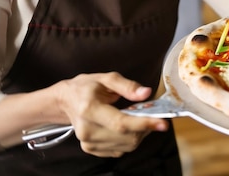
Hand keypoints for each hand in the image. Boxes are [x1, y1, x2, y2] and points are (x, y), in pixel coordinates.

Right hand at [54, 72, 168, 157]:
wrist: (65, 101)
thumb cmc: (86, 87)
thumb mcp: (106, 78)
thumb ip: (128, 86)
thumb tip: (146, 93)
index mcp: (89, 109)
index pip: (121, 123)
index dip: (144, 124)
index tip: (163, 123)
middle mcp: (87, 129)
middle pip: (126, 137)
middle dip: (146, 127)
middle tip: (152, 115)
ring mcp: (88, 142)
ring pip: (126, 145)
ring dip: (140, 134)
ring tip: (138, 119)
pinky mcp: (91, 148)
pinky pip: (120, 149)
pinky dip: (130, 139)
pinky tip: (127, 127)